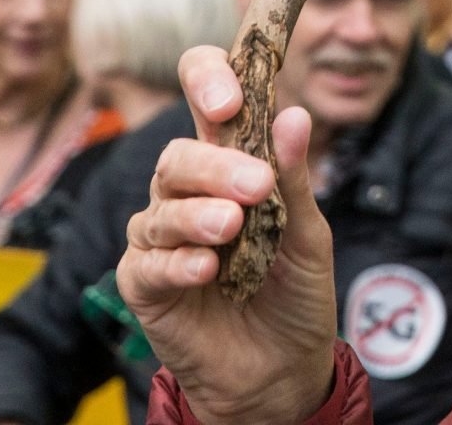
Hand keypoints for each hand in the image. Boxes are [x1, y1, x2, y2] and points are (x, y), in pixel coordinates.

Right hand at [118, 46, 338, 424]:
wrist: (284, 371)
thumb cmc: (294, 293)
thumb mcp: (308, 235)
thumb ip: (293, 179)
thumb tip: (296, 115)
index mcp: (229, 160)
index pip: (204, 95)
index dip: (208, 81)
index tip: (229, 97)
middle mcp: (187, 190)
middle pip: (179, 156)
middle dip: (215, 165)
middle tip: (255, 186)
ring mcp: (161, 236)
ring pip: (162, 208)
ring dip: (198, 215)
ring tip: (232, 228)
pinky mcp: (143, 283)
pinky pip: (149, 263)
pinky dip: (178, 262)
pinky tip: (206, 270)